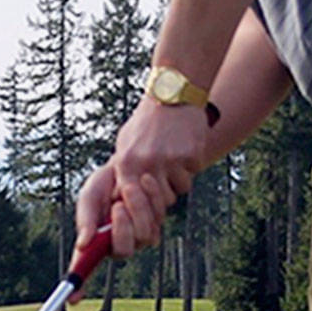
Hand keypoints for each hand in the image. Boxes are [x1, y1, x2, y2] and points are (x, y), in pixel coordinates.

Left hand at [73, 98, 207, 260]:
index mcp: (126, 163)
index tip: (147, 215)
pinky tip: (185, 147)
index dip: (141, 213)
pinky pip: (193, 174)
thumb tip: (118, 202)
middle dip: (164, 195)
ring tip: (173, 157)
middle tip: (164, 180)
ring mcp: (170, 160)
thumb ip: (123, 173)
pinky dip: (191, 165)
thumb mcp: (125, 145)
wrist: (171, 95)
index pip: (132, 204)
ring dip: (178, 179)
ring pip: (179, 190)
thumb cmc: (146, 123)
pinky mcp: (191, 154)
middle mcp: (146, 164)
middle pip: (160, 202)